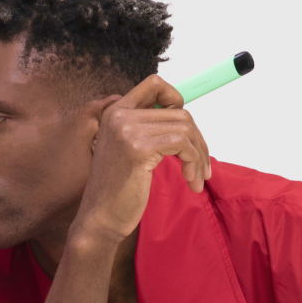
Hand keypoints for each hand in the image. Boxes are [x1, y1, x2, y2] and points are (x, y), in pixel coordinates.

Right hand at [71, 75, 209, 244]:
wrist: (100, 218)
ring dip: (199, 155)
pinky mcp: (138, 149)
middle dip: (198, 139)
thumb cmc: (116, 190)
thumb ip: (146, 129)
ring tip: (196, 177)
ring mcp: (127, 130)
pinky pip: (183, 144)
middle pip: (179, 111)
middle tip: (201, 166)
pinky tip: (191, 181)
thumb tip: (183, 119)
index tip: (183, 129)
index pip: (154, 83)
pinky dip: (194, 163)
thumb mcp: (128, 150)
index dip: (176, 99)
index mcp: (114, 112)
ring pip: (185, 128)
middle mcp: (118, 115)